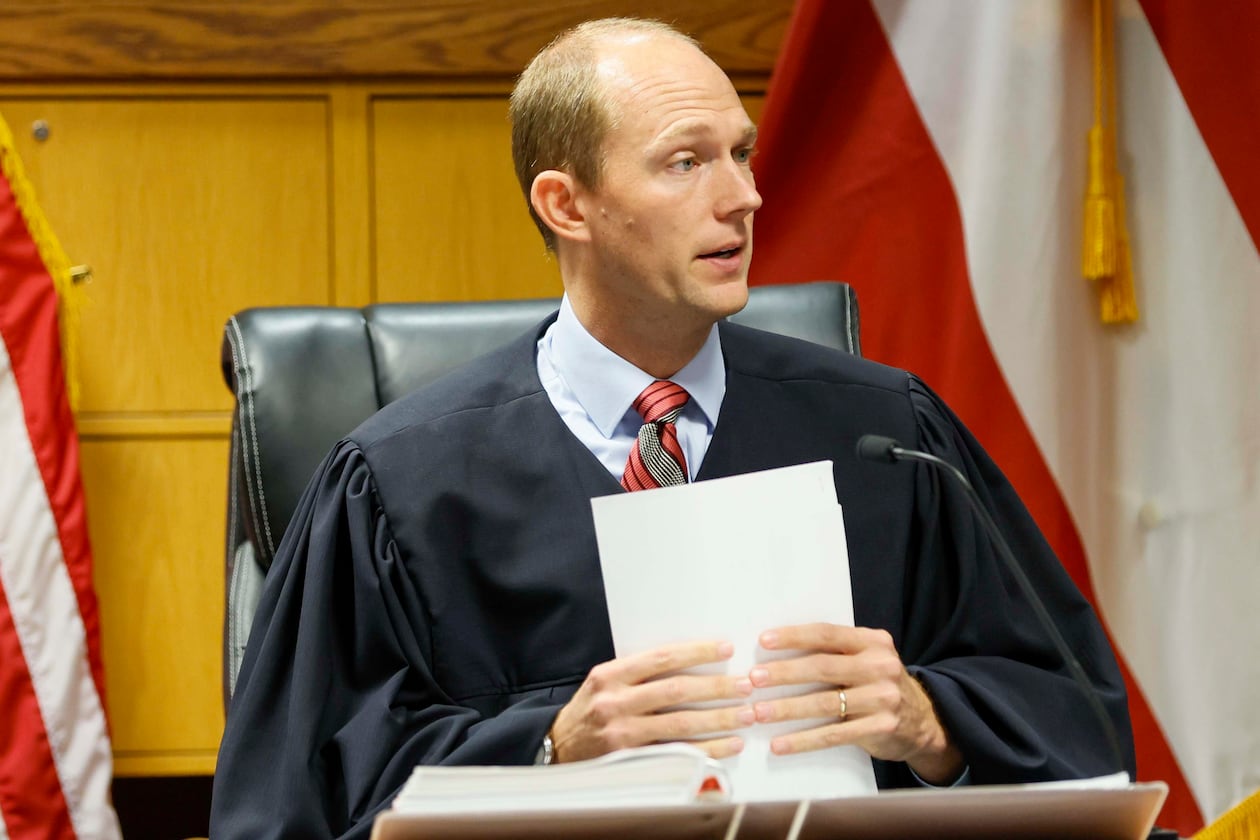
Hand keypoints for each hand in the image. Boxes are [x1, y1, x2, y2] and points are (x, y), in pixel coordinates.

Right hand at [548, 640, 754, 762]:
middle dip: (717, 687)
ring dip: (719, 719)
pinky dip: (707, 750)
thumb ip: (639, 671)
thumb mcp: (605, 681)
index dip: (697, 652)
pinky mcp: (631, 761)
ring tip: (747, 715)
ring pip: (681, 725)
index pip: (662, 657)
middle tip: (747, 685)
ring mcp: (622, 735)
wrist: (557, 747)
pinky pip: (677, 754)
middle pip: (677, 691)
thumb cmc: (590, 709)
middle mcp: (615, 702)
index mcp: (610, 675)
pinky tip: (728, 745)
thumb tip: (692, 660)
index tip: (726, 648)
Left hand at [749, 623, 962, 783]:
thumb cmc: (879, 684)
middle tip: (753, 678)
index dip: (794, 636)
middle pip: (822, 667)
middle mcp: (880, 666)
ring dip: (787, 709)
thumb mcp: (867, 658)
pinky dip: (803, 740)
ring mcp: (882, 698)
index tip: (763, 640)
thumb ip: (835, 651)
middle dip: (783, 673)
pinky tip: (780, 744)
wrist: (923, 719)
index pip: (827, 633)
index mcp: (873, 642)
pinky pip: (833, 735)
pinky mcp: (880, 728)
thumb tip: (776, 649)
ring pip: (825, 703)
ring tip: (758, 712)